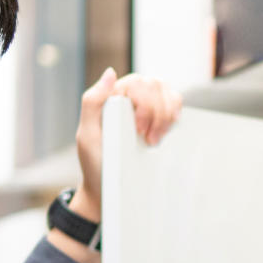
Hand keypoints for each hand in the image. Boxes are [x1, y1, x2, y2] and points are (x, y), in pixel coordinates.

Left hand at [71, 67, 183, 221]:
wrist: (110, 189)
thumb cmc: (96, 164)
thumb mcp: (87, 135)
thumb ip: (92, 102)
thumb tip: (110, 73)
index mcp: (111, 98)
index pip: (137, 82)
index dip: (144, 103)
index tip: (139, 130)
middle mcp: (129, 98)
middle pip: (154, 84)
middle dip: (156, 112)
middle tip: (147, 139)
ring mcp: (145, 108)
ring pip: (167, 91)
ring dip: (166, 115)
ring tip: (155, 139)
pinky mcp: (158, 119)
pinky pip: (175, 103)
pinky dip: (175, 113)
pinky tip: (166, 131)